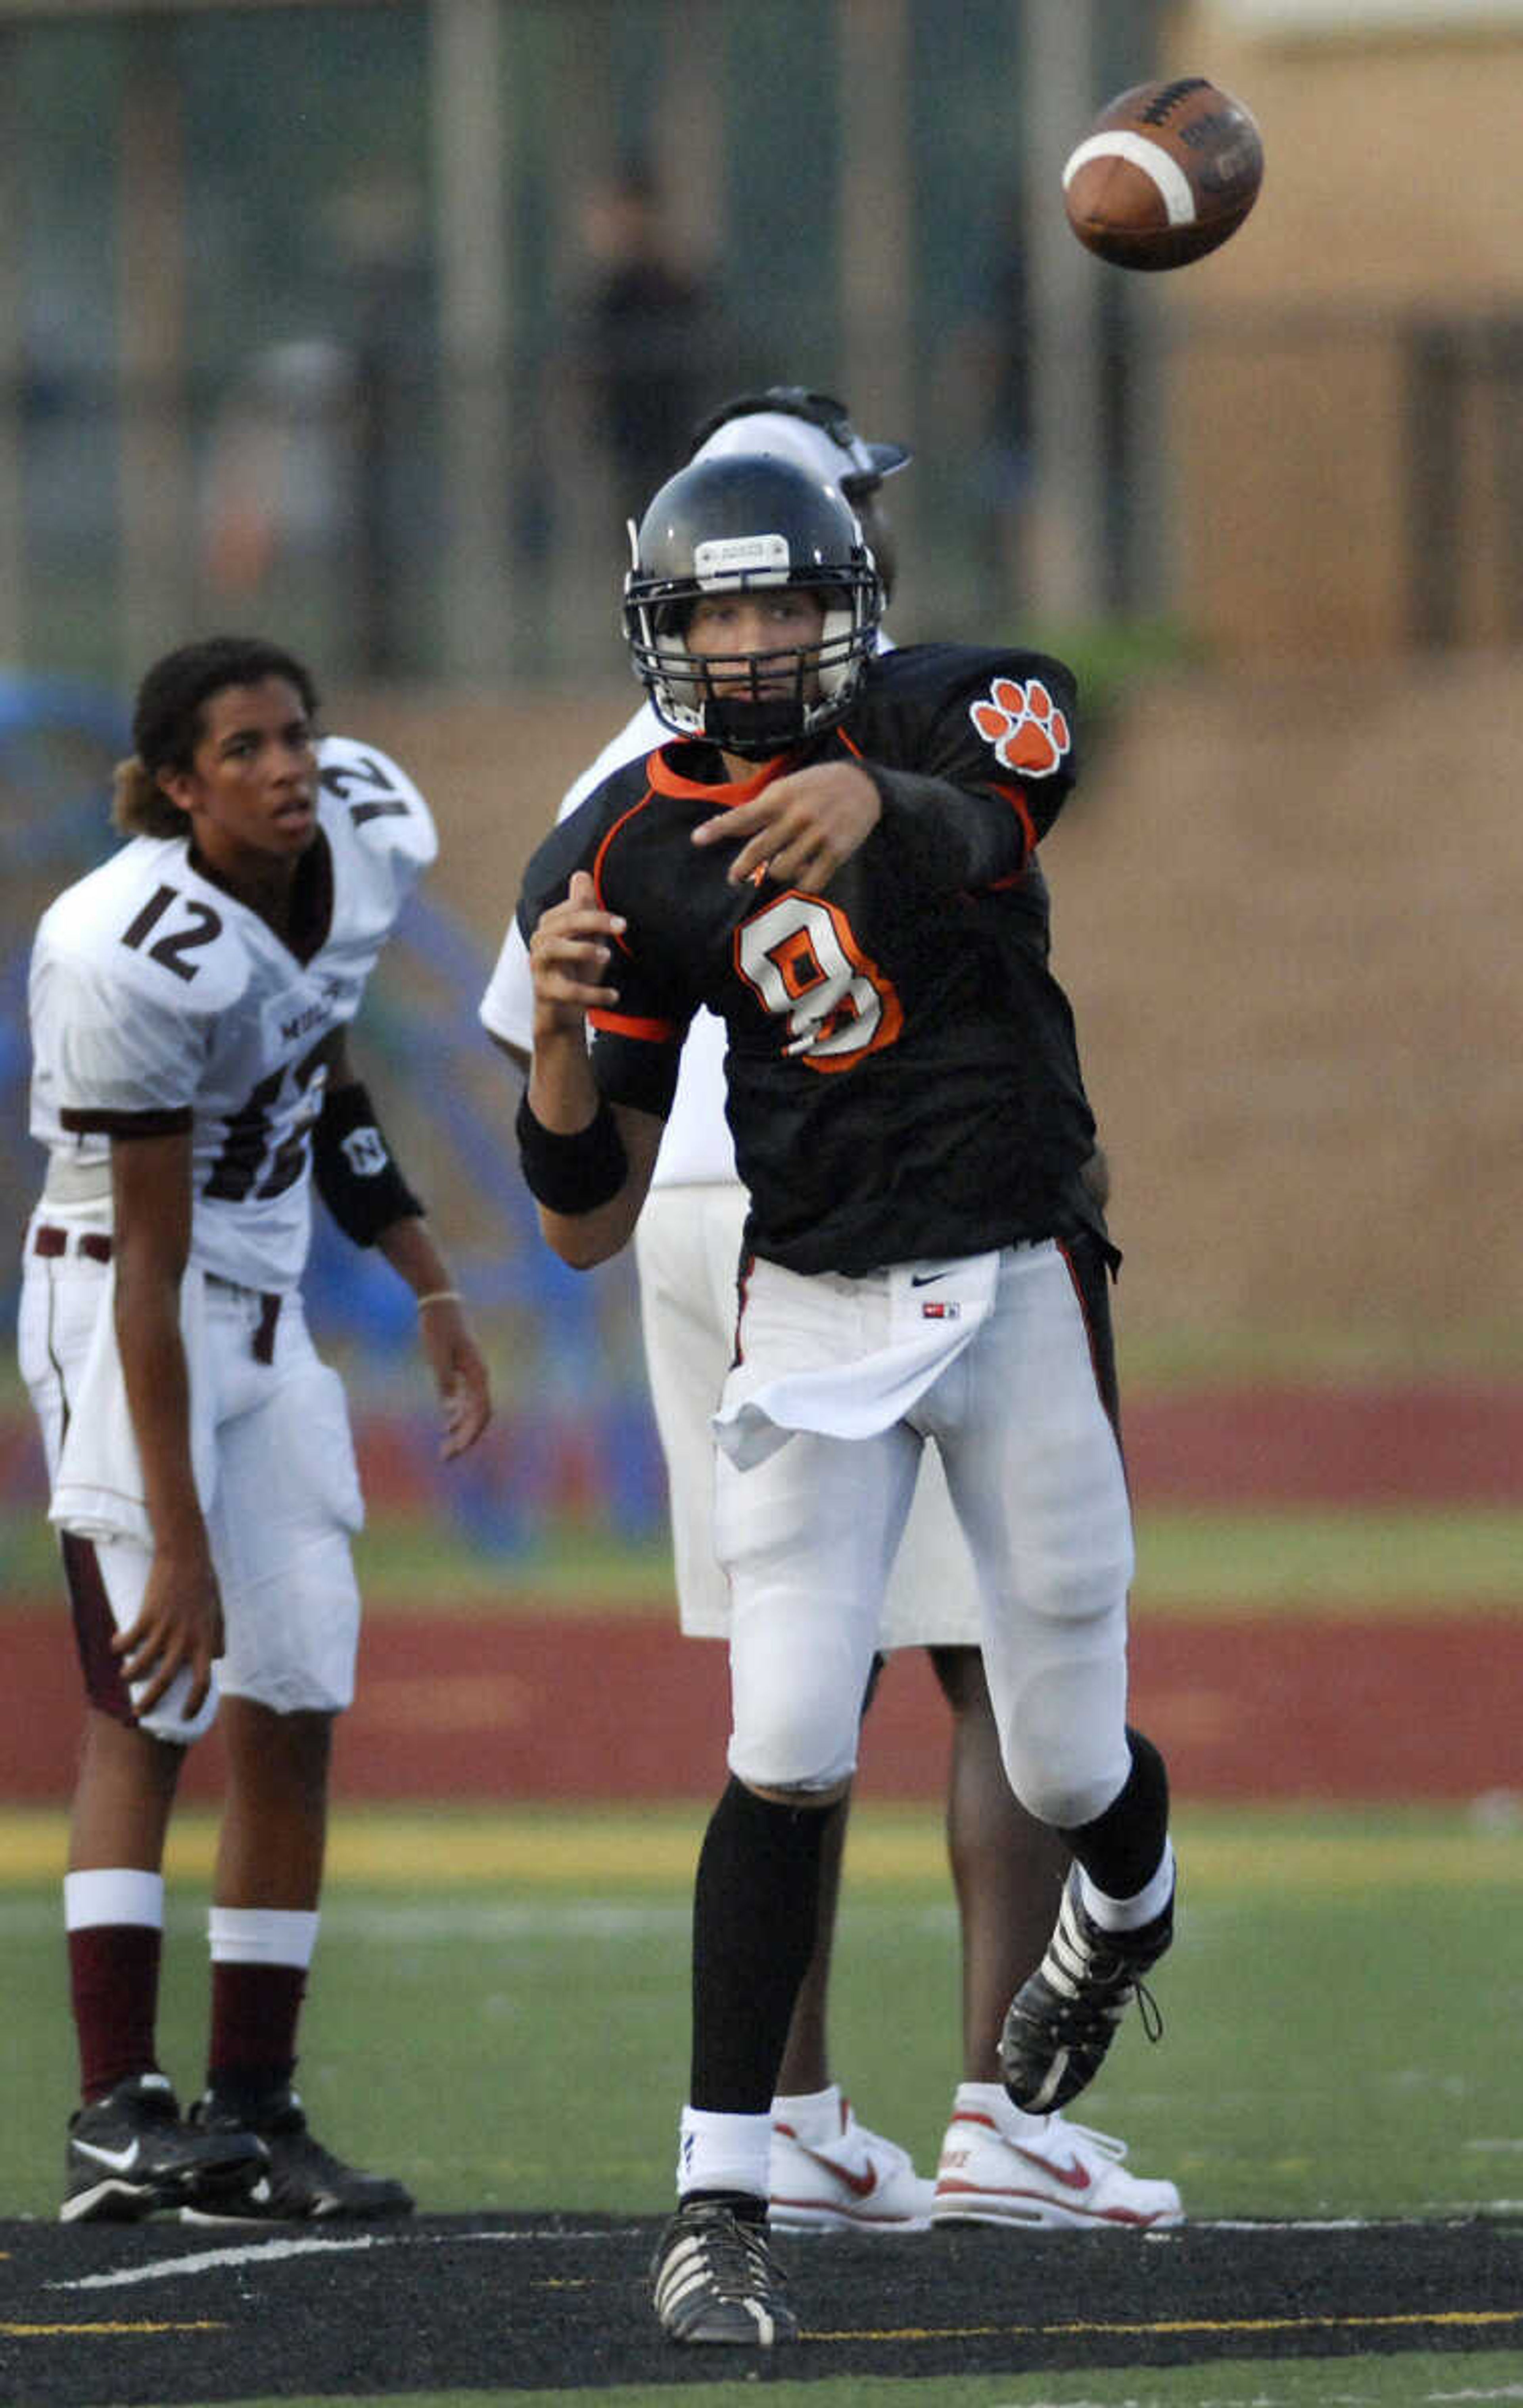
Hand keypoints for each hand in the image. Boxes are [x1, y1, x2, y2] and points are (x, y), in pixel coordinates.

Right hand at [111, 1544, 223, 1717]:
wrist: (187, 1555)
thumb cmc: (204, 1583)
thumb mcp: (217, 1611)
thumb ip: (218, 1635)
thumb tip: (219, 1657)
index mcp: (205, 1641)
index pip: (203, 1682)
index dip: (195, 1703)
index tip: (186, 1716)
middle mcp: (186, 1639)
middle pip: (165, 1681)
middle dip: (150, 1701)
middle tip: (138, 1712)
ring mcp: (166, 1628)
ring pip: (142, 1664)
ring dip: (130, 1675)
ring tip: (125, 1677)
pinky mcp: (147, 1615)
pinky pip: (128, 1640)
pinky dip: (119, 1645)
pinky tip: (116, 1645)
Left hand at [417, 1298, 491, 1458]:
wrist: (440, 1305)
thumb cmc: (438, 1329)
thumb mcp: (438, 1357)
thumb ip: (445, 1383)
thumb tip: (449, 1410)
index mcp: (478, 1374)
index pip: (480, 1413)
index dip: (470, 1435)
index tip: (456, 1451)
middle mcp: (479, 1377)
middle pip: (477, 1416)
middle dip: (464, 1439)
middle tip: (446, 1458)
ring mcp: (473, 1375)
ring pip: (472, 1410)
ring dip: (461, 1430)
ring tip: (445, 1449)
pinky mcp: (464, 1371)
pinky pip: (466, 1400)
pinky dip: (458, 1415)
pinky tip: (447, 1426)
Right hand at [529, 870, 626, 1035]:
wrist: (561, 1012)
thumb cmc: (575, 970)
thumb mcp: (585, 938)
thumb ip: (584, 909)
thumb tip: (582, 874)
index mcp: (551, 925)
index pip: (572, 910)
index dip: (598, 913)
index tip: (623, 924)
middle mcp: (540, 941)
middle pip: (563, 923)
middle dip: (594, 921)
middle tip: (623, 927)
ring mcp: (539, 966)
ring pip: (554, 949)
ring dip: (583, 950)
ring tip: (608, 956)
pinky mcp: (545, 991)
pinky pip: (567, 990)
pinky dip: (592, 993)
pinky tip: (614, 996)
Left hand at [692, 762, 880, 889]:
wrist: (864, 785)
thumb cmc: (816, 787)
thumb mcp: (786, 788)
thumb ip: (758, 809)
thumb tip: (725, 828)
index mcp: (780, 797)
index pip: (743, 815)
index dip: (718, 828)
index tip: (696, 839)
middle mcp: (797, 815)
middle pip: (759, 850)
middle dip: (741, 868)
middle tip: (733, 878)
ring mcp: (818, 834)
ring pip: (782, 870)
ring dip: (776, 872)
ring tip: (782, 863)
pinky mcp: (837, 852)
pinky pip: (810, 882)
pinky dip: (802, 881)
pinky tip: (804, 871)